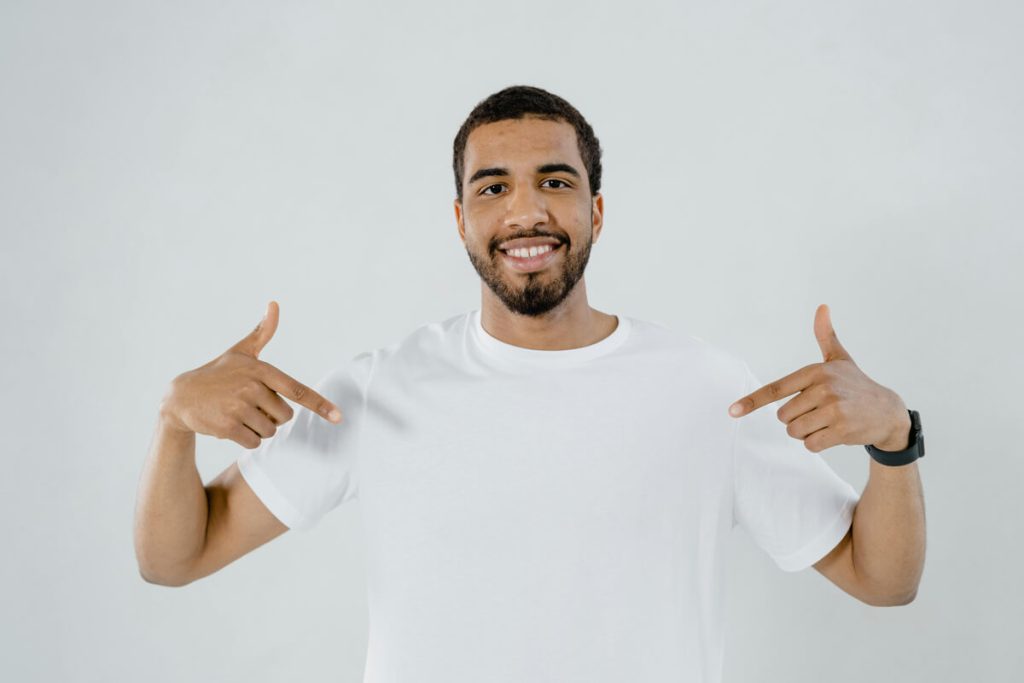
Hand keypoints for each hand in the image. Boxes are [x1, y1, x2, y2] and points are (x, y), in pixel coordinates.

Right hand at [159, 301, 342, 448]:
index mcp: (260, 370)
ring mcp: (238, 407)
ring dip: (260, 428)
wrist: (181, 397)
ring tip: (239, 414)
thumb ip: (262, 332)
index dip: (320, 404)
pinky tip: (232, 426)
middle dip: (273, 416)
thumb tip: (274, 304)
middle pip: (285, 416)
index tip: (339, 416)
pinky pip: (254, 442)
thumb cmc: (217, 373)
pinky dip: (247, 439)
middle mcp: (251, 388)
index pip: (296, 390)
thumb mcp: (240, 351)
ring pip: (270, 431)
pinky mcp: (227, 427)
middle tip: (252, 406)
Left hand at [727, 304, 910, 452]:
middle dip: (795, 419)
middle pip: (783, 416)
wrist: (888, 412)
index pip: (776, 389)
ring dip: (805, 433)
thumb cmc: (857, 385)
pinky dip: (816, 443)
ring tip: (826, 422)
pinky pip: (810, 445)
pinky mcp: (841, 430)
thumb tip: (822, 306)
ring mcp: (833, 409)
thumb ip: (826, 336)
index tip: (733, 411)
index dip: (752, 401)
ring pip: (794, 431)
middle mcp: (823, 388)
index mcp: (816, 371)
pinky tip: (833, 433)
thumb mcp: (840, 359)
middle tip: (819, 412)